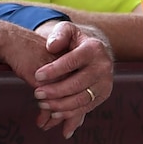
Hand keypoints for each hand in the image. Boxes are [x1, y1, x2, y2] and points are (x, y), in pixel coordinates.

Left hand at [30, 21, 113, 137]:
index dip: (54, 70)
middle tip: (37, 94)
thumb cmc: (74, 40)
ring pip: (83, 99)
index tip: (37, 75)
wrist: (92, 52)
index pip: (73, 61)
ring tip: (43, 104)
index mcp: (94, 48)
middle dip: (56, 91)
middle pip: (78, 83)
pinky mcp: (103, 95)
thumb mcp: (66, 30)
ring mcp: (105, 83)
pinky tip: (54, 113)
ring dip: (61, 105)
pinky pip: (87, 107)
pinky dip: (70, 113)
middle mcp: (104, 67)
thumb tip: (51, 46)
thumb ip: (58, 34)